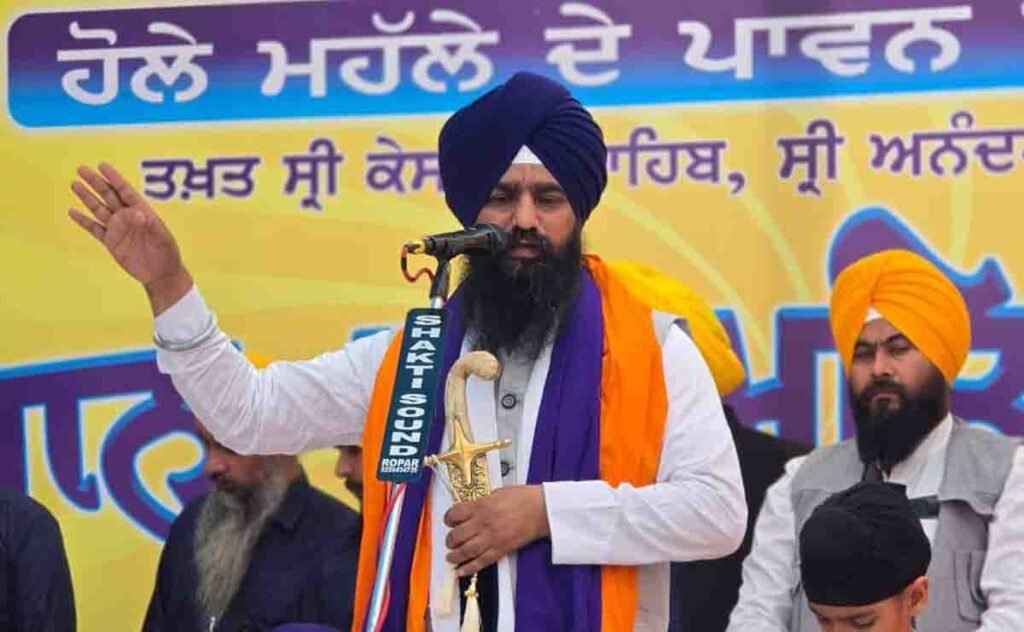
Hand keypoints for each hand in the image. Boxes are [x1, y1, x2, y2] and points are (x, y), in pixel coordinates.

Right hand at [69, 162, 191, 314]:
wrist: (161, 274)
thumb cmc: (167, 253)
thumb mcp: (162, 239)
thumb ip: (149, 225)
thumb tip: (136, 213)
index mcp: (141, 211)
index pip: (125, 190)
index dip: (114, 177)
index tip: (102, 165)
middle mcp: (127, 217)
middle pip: (108, 195)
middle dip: (95, 182)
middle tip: (81, 168)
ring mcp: (118, 229)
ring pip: (99, 209)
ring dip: (87, 197)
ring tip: (74, 184)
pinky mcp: (111, 242)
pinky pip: (94, 229)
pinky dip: (83, 221)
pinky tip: (72, 212)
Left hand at [443, 485, 549, 576]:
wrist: (541, 510)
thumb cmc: (521, 497)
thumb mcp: (497, 493)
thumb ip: (481, 502)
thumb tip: (471, 510)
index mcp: (480, 506)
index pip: (454, 514)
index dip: (448, 519)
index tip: (449, 521)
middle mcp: (482, 523)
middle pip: (457, 535)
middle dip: (450, 540)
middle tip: (450, 541)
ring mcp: (491, 538)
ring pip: (466, 551)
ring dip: (455, 556)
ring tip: (450, 557)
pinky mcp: (500, 550)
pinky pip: (481, 562)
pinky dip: (468, 568)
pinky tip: (460, 572)